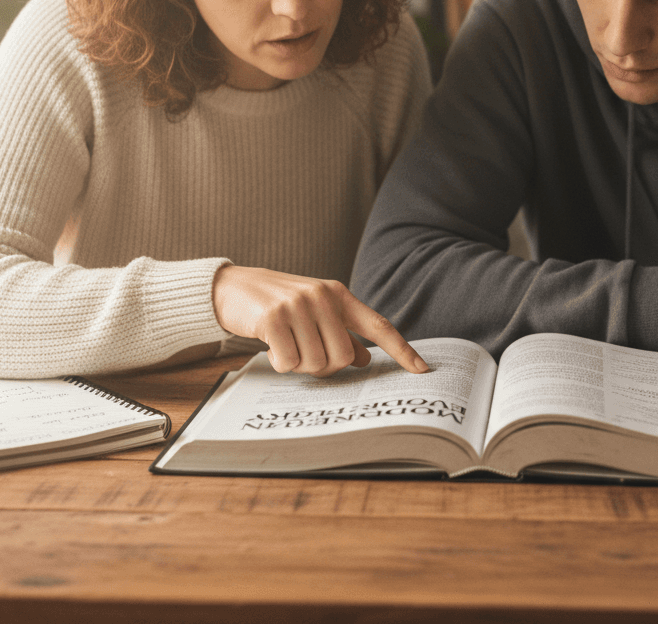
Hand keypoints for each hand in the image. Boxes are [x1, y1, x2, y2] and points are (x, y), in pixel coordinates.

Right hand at [212, 265, 429, 376]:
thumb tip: (365, 358)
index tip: (423, 370)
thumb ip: (341, 332)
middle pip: (343, 357)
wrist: (234, 287)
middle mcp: (323, 296)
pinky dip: (280, 363)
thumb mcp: (315, 312)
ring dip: (300, 365)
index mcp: (339, 295)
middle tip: (304, 354)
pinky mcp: (274, 317)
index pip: (378, 325)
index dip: (402, 349)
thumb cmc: (280, 304)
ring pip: (317, 363)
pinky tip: (271, 345)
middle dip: (324, 367)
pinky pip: (289, 363)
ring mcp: (299, 305)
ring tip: (286, 345)